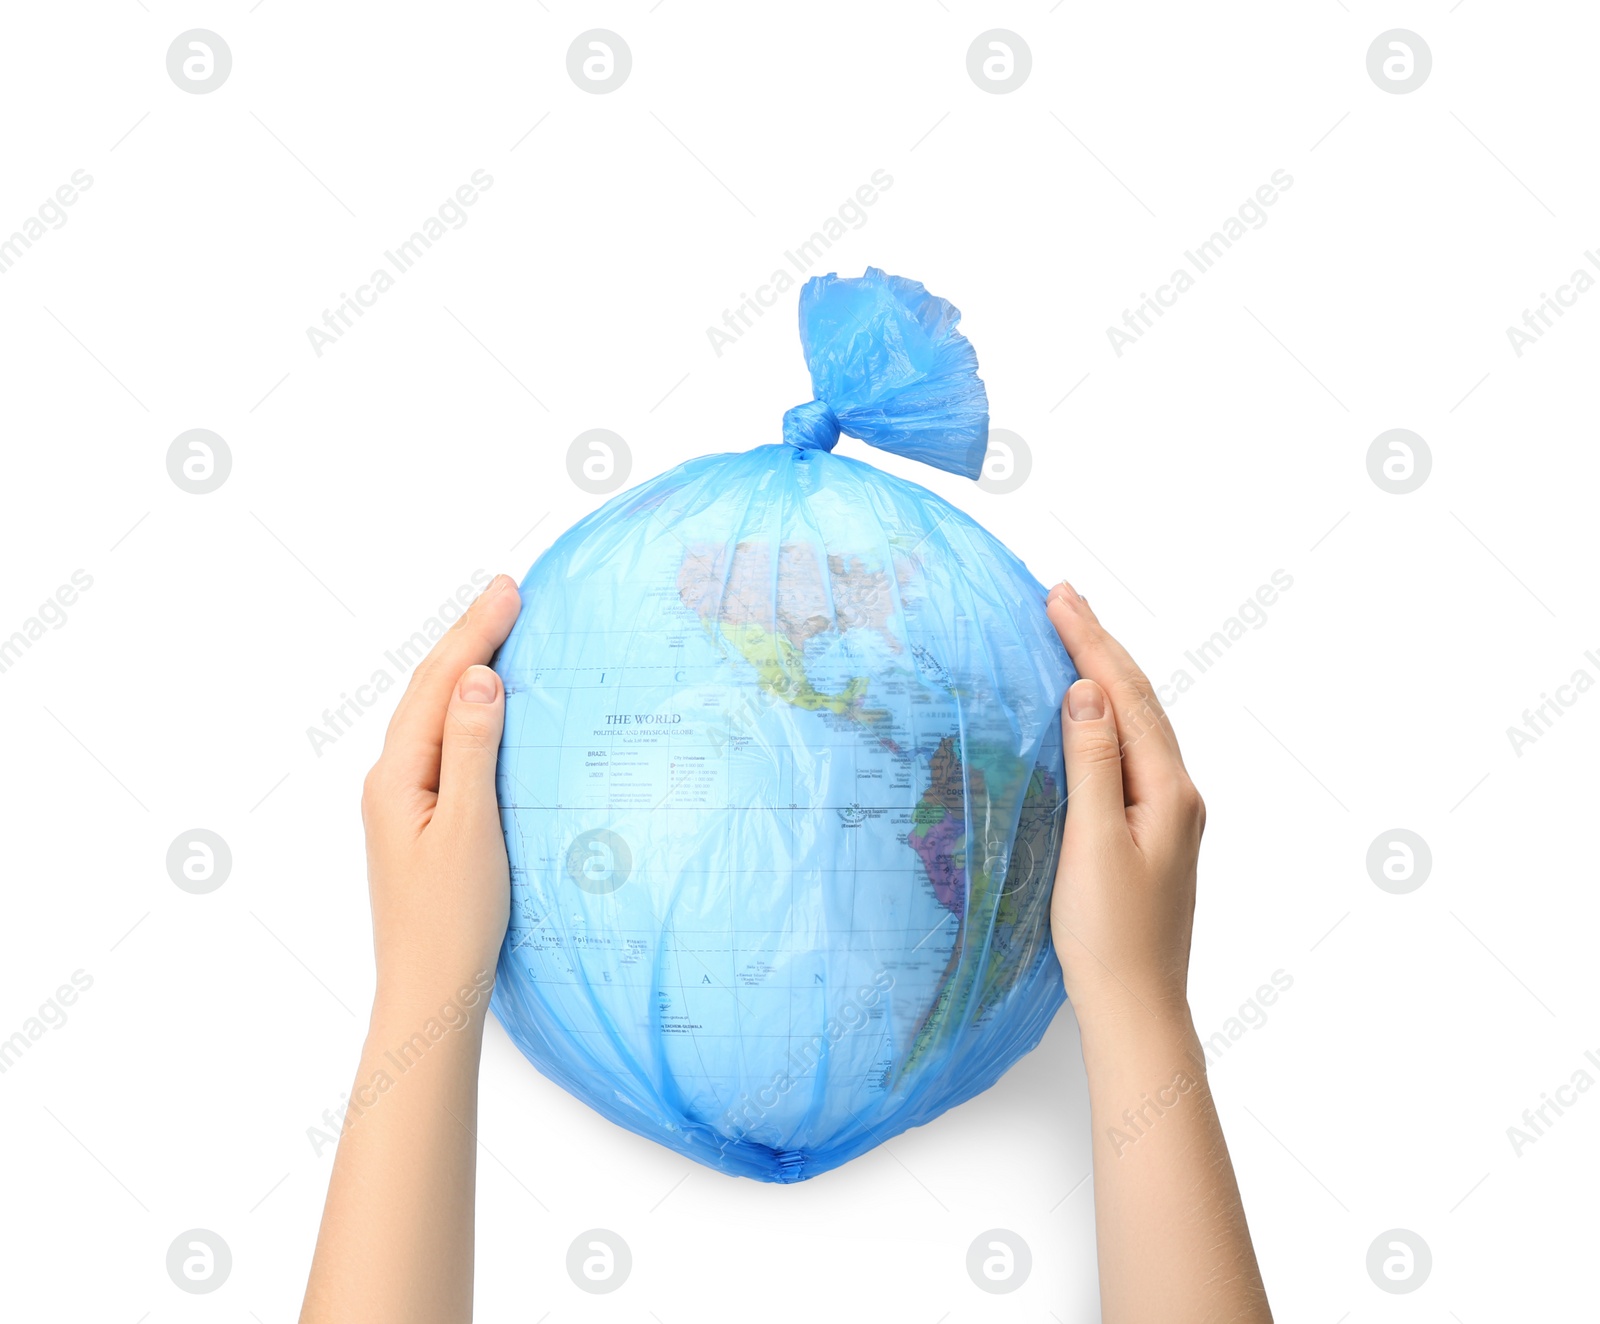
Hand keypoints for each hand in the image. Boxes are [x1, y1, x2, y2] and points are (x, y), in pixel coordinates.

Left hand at [360, 573, 521, 1007]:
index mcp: (397, 775)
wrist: (430, 992)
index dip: (477, 633)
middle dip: (469, 637)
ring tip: (496, 630)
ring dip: (466, 667)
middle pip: (430, 690)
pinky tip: (487, 706)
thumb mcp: (470, 828)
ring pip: (434, 713)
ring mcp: (403, 801)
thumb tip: (479, 677)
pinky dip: (467, 708)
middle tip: (507, 593)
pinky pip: (443, 742)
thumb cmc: (452, 921)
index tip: (511, 591)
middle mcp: (392, 780)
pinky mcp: (422, 820)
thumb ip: (473, 749)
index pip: (441, 684)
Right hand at [1044, 579, 1204, 1031]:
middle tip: (1062, 598)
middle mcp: (1178, 792)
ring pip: (1137, 722)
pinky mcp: (1151, 831)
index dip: (1088, 642)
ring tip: (1074, 635)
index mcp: (1168, 789)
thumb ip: (1092, 761)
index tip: (1056, 598)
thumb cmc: (1110, 936)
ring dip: (1105, 674)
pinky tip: (1089, 712)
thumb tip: (1086, 690)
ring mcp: (1169, 813)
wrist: (1136, 1007)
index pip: (1124, 695)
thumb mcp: (1092, 842)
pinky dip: (1107, 714)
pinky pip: (1130, 750)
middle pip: (1138, 699)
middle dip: (1099, 644)